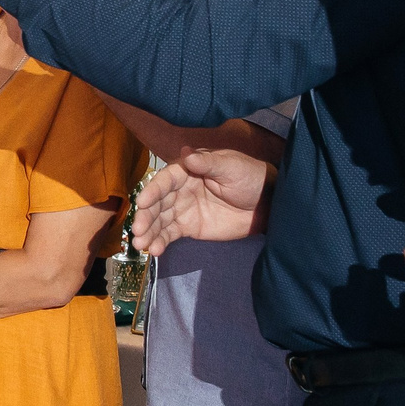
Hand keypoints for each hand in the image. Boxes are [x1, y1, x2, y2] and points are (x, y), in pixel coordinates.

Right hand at [130, 149, 272, 254]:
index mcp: (188, 171)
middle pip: (157, 203)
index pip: (165, 180)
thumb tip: (187, 155)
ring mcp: (182, 210)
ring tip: (141, 245)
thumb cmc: (249, 177)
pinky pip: (170, 234)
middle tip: (138, 230)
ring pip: (159, 220)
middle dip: (146, 216)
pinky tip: (154, 250)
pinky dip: (160, 241)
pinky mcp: (188, 227)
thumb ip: (208, 163)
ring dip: (148, 232)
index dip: (153, 190)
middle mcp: (180, 190)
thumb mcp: (231, 167)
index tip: (143, 201)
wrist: (267, 203)